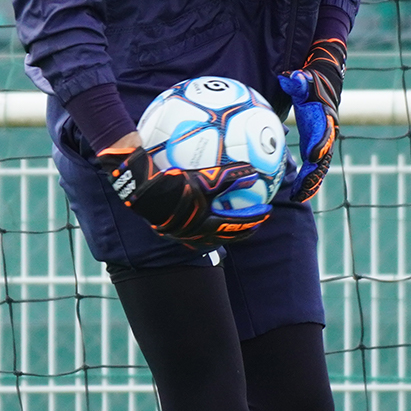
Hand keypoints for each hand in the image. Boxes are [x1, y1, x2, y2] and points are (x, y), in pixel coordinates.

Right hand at [104, 146, 270, 249]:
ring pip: (211, 237)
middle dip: (243, 230)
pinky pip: (195, 231)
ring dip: (224, 230)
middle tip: (255, 222)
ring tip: (231, 221)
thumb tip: (253, 174)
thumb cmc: (175, 185)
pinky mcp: (171, 230)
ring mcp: (184, 236)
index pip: (238, 225)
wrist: (144, 193)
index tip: (267, 211)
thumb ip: (230, 176)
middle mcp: (197, 235)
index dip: (255, 218)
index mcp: (208, 226)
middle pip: (227, 236)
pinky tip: (203, 215)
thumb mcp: (206, 179)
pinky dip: (205, 226)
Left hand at [277, 38, 343, 203]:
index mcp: (325, 119)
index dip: (321, 145)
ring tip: (298, 198)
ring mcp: (322, 144)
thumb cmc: (311, 84)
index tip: (313, 156)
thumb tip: (290, 77)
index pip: (325, 134)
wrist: (322, 88)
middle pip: (323, 158)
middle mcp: (327, 135)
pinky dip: (306, 181)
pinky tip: (295, 195)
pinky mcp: (315, 149)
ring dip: (310, 183)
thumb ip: (298, 81)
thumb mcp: (305, 80)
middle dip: (315, 174)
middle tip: (304, 188)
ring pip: (319, 168)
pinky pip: (312, 168)